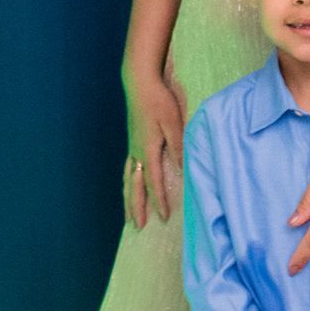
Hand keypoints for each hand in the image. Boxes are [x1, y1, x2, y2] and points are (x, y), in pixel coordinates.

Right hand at [122, 63, 184, 225]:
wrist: (139, 83)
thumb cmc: (159, 100)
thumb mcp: (174, 122)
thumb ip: (178, 145)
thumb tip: (182, 168)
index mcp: (148, 149)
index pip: (153, 181)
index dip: (159, 200)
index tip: (163, 217)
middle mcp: (137, 152)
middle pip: (134, 186)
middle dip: (137, 207)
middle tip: (138, 227)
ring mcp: (132, 147)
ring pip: (127, 180)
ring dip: (128, 199)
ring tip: (128, 216)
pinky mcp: (132, 142)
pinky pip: (127, 170)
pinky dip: (127, 185)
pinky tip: (128, 189)